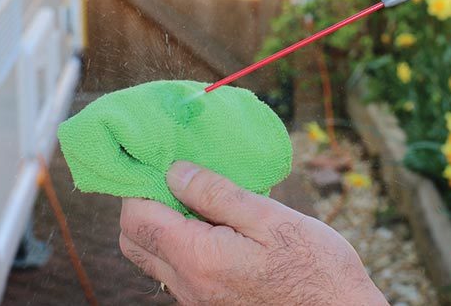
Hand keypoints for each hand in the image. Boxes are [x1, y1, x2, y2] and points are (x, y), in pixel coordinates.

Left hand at [119, 161, 387, 304]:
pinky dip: (179, 244)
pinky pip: (175, 271)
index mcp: (199, 259)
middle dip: (143, 204)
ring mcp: (197, 300)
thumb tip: (175, 171)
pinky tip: (213, 225)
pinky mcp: (210, 305)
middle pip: (134, 241)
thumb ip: (218, 194)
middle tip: (176, 178)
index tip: (164, 160)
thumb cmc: (316, 268)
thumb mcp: (271, 219)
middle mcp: (189, 286)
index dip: (140, 185)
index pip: (137, 219)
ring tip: (198, 198)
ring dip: (161, 224)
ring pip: (151, 258)